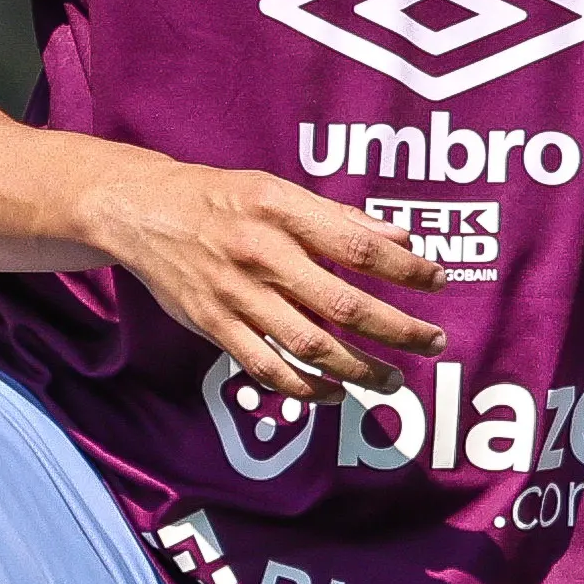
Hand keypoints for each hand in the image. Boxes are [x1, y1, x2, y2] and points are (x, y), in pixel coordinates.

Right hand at [85, 153, 445, 405]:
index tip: (438, 280)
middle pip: (343, 304)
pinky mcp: (215, 326)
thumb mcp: (278, 190)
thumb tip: (402, 237)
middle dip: (397, 328)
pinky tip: (337, 394)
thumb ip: (338, 218)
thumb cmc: (222, 198)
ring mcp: (237, 295)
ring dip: (359, 369)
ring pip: (310, 345)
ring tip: (393, 381)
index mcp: (282, 211)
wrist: (144, 212)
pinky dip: (306, 387)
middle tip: (433, 342)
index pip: (359, 246)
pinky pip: (267, 367)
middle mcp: (262, 254)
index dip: (405, 267)